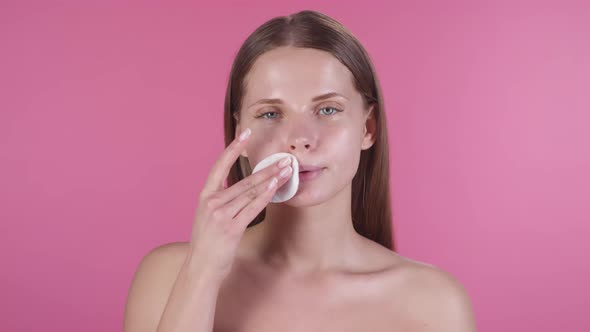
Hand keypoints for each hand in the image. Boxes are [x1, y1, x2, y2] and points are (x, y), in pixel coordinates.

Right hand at [187, 128, 292, 280]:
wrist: (200, 267)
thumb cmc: (207, 243)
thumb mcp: (207, 216)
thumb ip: (221, 201)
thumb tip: (241, 189)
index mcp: (204, 196)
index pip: (219, 165)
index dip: (233, 148)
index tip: (245, 133)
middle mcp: (212, 202)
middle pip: (244, 179)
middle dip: (267, 168)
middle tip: (284, 158)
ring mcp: (221, 214)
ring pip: (250, 192)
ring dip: (271, 180)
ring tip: (287, 170)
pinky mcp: (231, 228)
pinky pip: (252, 208)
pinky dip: (266, 196)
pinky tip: (276, 187)